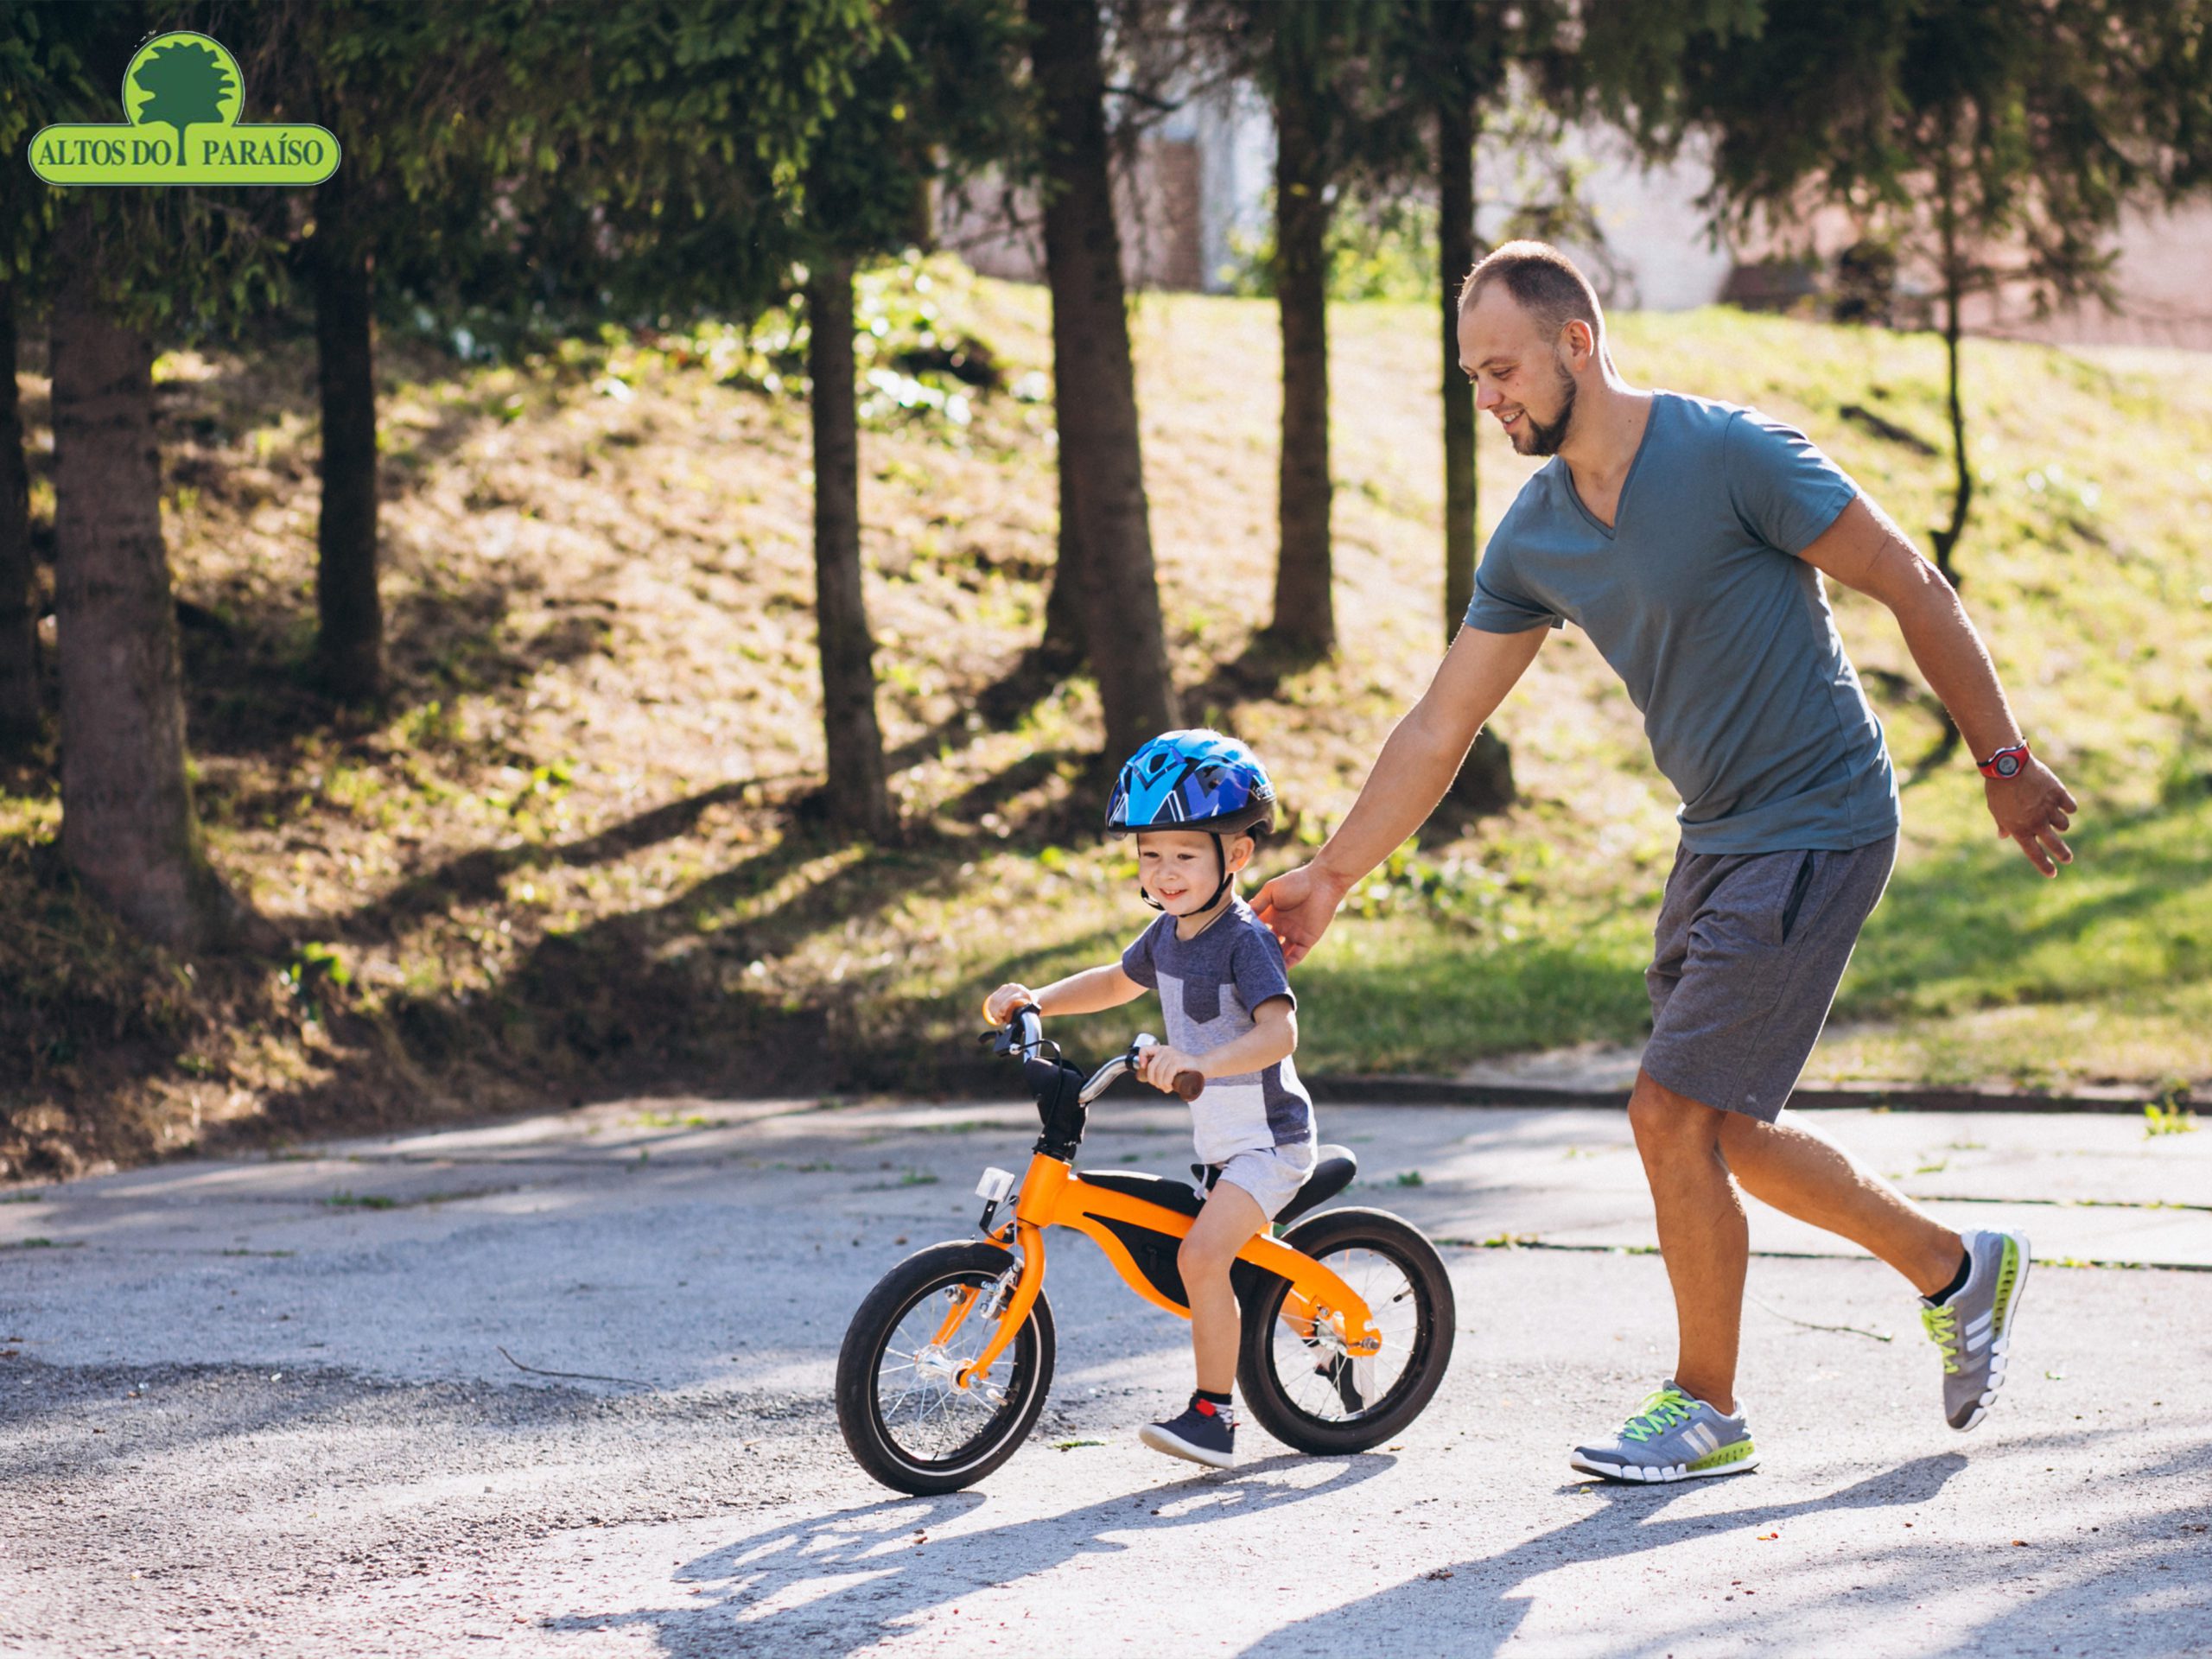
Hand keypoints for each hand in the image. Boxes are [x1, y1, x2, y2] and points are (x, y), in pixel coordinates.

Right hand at [982, 982, 1034, 1023]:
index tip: (1001, 1015)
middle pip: (999, 1000)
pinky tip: (995, 1012)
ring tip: (998, 1017)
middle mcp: (1018, 988)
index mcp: (1026, 995)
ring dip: (993, 1010)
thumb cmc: (1028, 1011)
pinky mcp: (1004, 987)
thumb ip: (1020, 1018)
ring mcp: (1010, 986)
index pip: (1011, 1000)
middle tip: (999, 1020)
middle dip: (996, 1012)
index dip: (1004, 1007)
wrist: (1030, 1000)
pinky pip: (993, 997)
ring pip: (994, 999)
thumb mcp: (1026, 1015)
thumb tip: (1012, 1027)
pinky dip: (992, 1007)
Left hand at [1134, 1042, 1201, 1094]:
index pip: (1144, 1049)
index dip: (1141, 1059)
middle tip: (1161, 1086)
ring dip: (1161, 1085)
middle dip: (1154, 1081)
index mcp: (1162, 1049)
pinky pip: (1167, 1074)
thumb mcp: (1171, 1064)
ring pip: (1159, 1073)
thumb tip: (1147, 1078)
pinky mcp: (1179, 1061)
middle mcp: (1166, 1050)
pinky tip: (1170, 1086)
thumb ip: (1161, 1067)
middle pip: (1151, 1068)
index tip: (1144, 1069)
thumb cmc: (1186, 1068)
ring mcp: (1173, 1055)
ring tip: (1166, 1088)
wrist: (1203, 1066)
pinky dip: (1167, 1083)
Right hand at [1251, 861, 1353, 968]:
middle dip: (1259, 953)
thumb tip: (1243, 917)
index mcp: (1271, 914)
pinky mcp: (1307, 940)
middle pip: (1267, 944)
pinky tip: (1277, 971)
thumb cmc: (1295, 882)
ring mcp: (1294, 934)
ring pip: (1281, 953)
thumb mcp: (1271, 890)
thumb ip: (1258, 904)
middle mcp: (1281, 926)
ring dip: (1272, 961)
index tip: (1235, 947)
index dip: (1248, 937)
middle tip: (1245, 964)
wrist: (1322, 883)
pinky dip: (1288, 965)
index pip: (1257, 930)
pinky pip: (1296, 956)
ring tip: (1259, 971)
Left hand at [1985, 756, 2077, 876]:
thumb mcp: (1996, 809)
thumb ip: (2003, 825)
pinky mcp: (2059, 794)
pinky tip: (2063, 803)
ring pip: (2064, 824)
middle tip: (2068, 859)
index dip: (2044, 865)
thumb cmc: (1998, 789)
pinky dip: (2068, 807)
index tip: (2053, 874)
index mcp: (2020, 829)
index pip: (2034, 853)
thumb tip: (2003, 836)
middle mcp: (2037, 823)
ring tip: (2053, 815)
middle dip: (2063, 854)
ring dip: (2061, 823)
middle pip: (2055, 844)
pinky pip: (2070, 807)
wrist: (2008, 766)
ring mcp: (2049, 809)